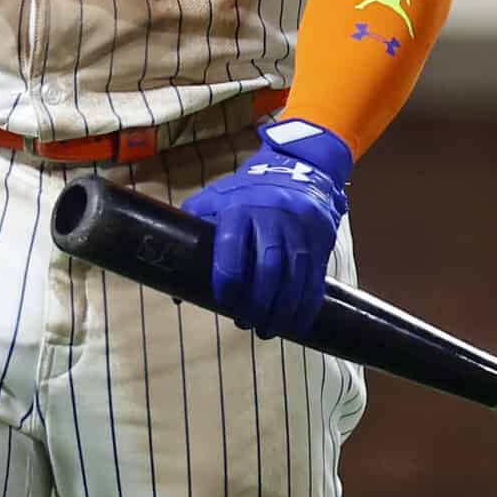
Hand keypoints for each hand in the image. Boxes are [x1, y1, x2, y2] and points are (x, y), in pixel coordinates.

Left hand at [183, 122, 352, 339]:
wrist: (296, 167)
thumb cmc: (245, 192)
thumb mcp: (215, 198)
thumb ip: (194, 231)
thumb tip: (175, 289)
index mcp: (240, 208)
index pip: (232, 247)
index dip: (227, 279)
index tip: (224, 300)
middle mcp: (273, 217)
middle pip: (269, 267)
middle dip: (257, 302)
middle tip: (245, 323)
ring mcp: (300, 229)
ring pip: (295, 276)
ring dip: (282, 310)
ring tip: (267, 329)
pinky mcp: (320, 239)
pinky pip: (316, 278)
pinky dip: (306, 305)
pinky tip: (296, 323)